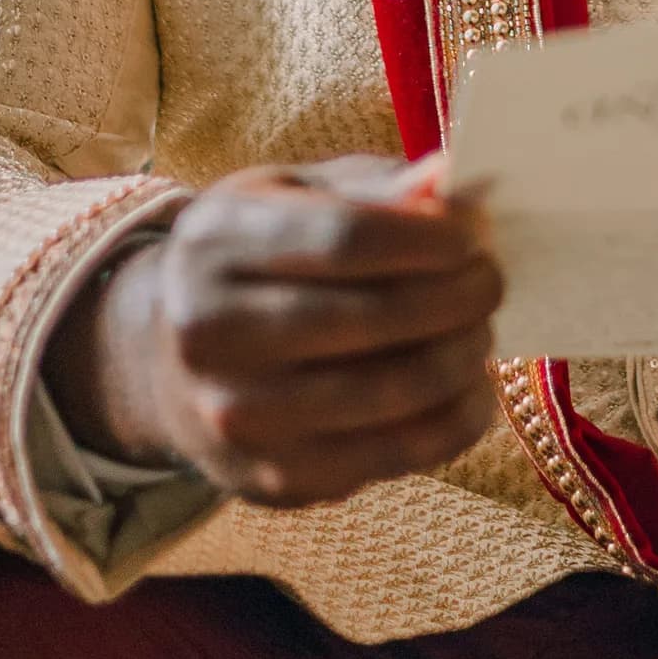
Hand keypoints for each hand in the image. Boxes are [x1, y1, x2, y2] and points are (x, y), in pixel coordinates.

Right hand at [44, 154, 502, 506]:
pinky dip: (453, 421)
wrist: (166, 360)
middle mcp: (210, 334)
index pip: (345, 238)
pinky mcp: (276, 478)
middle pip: (372, 318)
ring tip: (480, 328)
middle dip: (457, 297)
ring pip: (389, 393)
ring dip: (461, 357)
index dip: (429, 237)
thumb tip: (451, 180)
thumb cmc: (254, 257)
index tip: (478, 231)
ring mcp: (239, 417)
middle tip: (492, 279)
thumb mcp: (291, 196)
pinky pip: (392, 456)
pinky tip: (470, 387)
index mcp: (215, 243)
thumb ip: (372, 188)